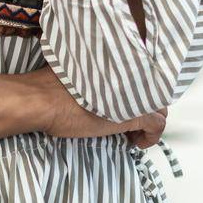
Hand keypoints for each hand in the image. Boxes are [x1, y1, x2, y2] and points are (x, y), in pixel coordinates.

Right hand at [23, 64, 166, 147]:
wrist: (44, 99)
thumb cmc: (52, 85)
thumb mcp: (79, 71)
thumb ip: (97, 71)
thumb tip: (95, 77)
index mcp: (118, 60)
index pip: (144, 72)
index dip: (139, 90)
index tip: (127, 102)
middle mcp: (131, 72)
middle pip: (153, 88)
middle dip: (146, 105)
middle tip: (130, 118)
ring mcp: (134, 94)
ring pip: (159, 107)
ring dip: (148, 121)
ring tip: (131, 132)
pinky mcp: (135, 115)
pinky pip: (157, 125)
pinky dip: (150, 137)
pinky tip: (135, 142)